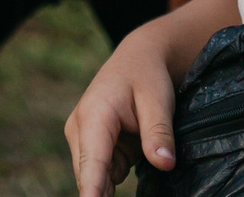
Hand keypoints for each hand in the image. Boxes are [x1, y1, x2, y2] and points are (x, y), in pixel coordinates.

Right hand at [68, 20, 180, 196]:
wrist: (137, 59)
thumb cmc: (147, 76)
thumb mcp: (158, 100)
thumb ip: (158, 132)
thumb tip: (164, 164)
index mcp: (94, 115)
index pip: (92, 162)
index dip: (91, 189)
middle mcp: (79, 128)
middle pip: (89, 174)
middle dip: (101, 193)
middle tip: (130, 165)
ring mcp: (83, 137)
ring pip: (95, 176)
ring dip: (111, 184)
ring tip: (133, 145)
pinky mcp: (92, 145)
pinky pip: (104, 172)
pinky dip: (116, 176)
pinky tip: (131, 154)